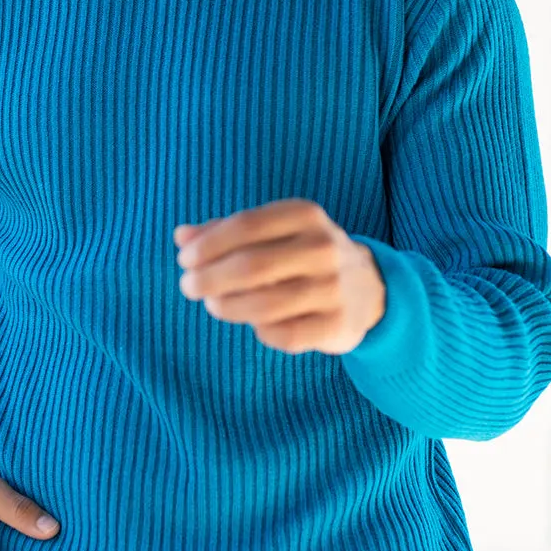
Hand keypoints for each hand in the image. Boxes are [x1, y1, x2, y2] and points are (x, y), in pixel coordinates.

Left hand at [174, 198, 384, 355]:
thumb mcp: (273, 232)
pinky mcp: (337, 325)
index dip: (207, 245)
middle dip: (209, 278)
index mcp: (305, 215)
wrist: (370, 288)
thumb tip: (180, 236)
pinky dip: (260, 331)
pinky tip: (254, 323)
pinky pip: (283, 335)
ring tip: (213, 304)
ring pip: (263, 305)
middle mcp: (323, 248)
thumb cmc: (304, 255)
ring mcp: (333, 288)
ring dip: (226, 307)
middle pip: (251, 266)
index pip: (245, 225)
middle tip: (188, 287)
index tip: (184, 260)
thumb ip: (226, 231)